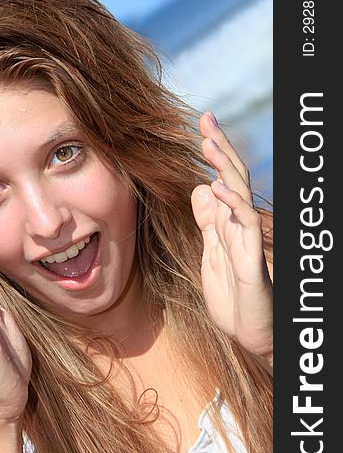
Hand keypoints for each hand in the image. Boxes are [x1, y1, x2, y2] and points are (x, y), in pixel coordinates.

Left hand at [190, 113, 272, 368]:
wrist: (249, 332)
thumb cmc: (233, 295)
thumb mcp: (213, 252)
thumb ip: (209, 221)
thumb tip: (200, 187)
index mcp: (229, 222)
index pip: (223, 178)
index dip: (214, 153)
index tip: (200, 125)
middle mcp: (241, 225)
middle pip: (232, 177)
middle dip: (219, 148)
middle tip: (205, 119)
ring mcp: (248, 240)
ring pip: (239, 194)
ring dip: (225, 167)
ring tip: (209, 142)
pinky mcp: (252, 260)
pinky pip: (244, 226)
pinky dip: (232, 204)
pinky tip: (217, 186)